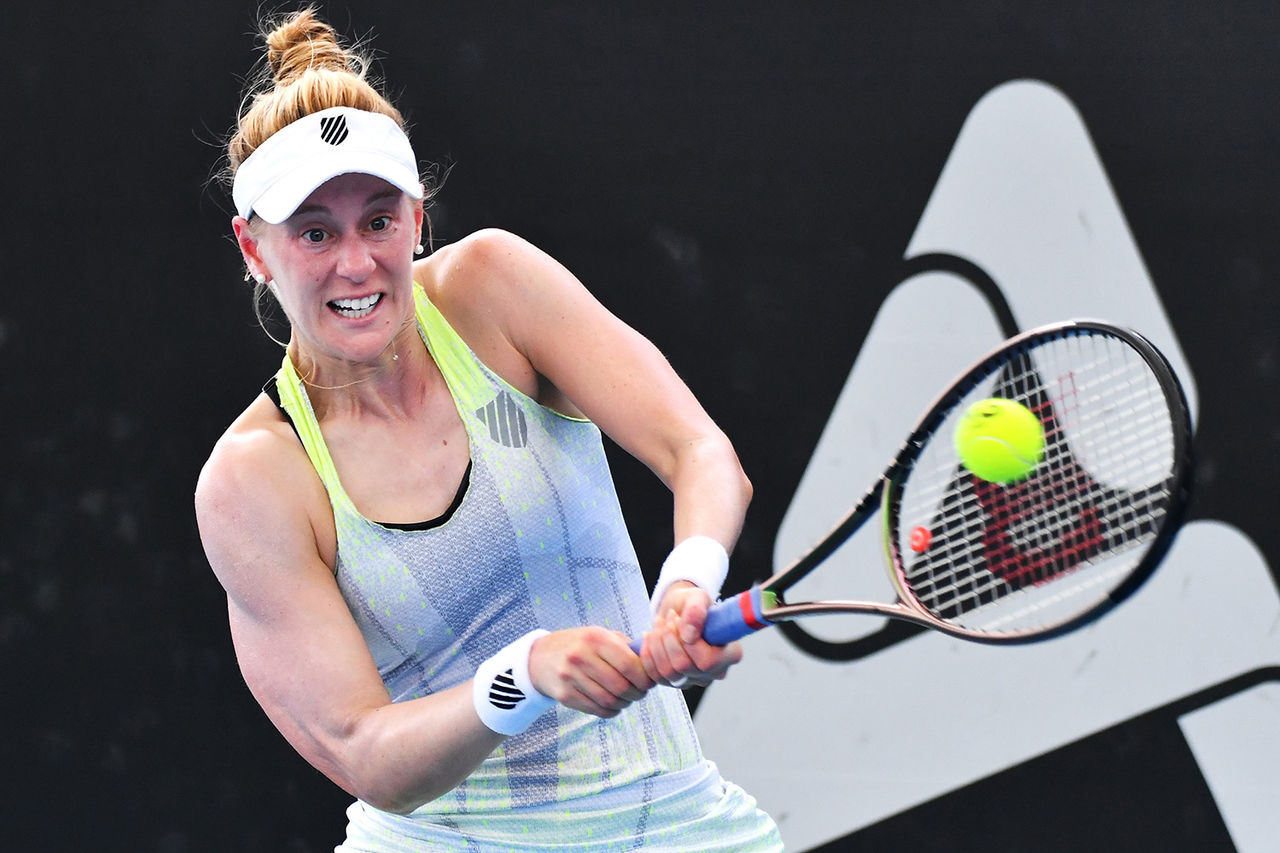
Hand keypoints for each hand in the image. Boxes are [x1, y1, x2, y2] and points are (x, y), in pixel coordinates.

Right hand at [528, 627, 654, 717]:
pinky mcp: (565, 696)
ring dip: (625, 704)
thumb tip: (653, 661)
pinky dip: (611, 711)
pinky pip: (597, 710)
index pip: (629, 665)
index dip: (645, 678)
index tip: (649, 681)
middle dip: (637, 693)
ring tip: (627, 698)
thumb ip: (626, 646)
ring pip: (610, 701)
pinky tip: (614, 705)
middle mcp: (581, 656)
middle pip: (621, 686)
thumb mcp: (600, 635)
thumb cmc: (579, 645)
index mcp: (595, 638)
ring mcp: (571, 677)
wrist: (540, 657)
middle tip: (641, 692)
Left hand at [640, 582, 742, 687]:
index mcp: (729, 654)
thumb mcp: (697, 597)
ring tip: (659, 624)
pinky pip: (654, 677)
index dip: (689, 643)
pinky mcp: (673, 682)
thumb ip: (696, 610)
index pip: (708, 661)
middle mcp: (714, 672)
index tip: (679, 620)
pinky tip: (649, 637)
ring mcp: (693, 679)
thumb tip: (689, 635)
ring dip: (657, 644)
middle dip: (669, 639)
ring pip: (668, 672)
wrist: (677, 611)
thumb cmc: (692, 605)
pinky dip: (647, 654)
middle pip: (684, 667)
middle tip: (669, 618)